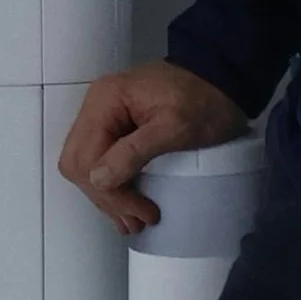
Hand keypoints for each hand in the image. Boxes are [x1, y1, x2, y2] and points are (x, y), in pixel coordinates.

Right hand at [56, 59, 247, 235]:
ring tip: (135, 220)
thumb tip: (97, 181)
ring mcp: (103, 115)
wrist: (221, 79)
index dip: (109, 192)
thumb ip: (133, 152)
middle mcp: (95, 105)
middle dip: (105, 197)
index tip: (142, 213)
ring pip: (85, 165)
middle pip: (78, 163)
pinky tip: (128, 205)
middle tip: (137, 219)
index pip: (86, 158)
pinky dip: (111, 185)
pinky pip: (100, 159)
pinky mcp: (115, 125)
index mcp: (105, 101)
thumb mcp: (173, 128)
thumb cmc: (202, 102)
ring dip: (107, 196)